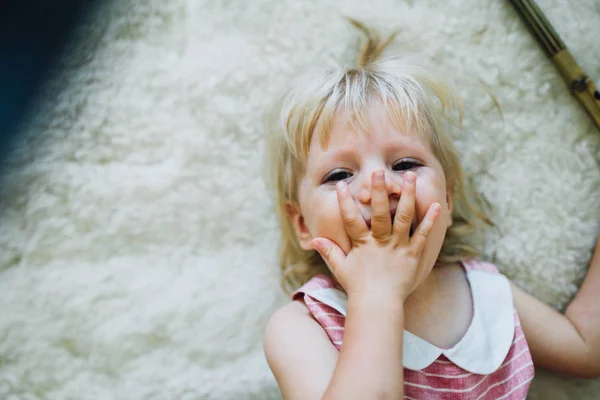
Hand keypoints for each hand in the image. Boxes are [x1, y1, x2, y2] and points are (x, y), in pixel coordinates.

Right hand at [311, 170, 440, 302]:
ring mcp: (398, 247)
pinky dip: (429, 220)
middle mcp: (381, 242)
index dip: (345, 201)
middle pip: (381, 212)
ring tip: (409, 176)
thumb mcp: (340, 268)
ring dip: (407, 196)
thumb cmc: (358, 287)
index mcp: (363, 244)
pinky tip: (436, 204)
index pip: (351, 218)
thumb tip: (315, 239)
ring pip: (404, 217)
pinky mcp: (413, 255)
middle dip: (380, 191)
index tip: (342, 184)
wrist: (379, 306)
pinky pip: (422, 234)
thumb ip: (329, 251)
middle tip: (379, 172)